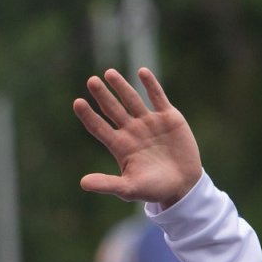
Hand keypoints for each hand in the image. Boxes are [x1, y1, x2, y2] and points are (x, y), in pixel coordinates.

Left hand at [73, 67, 202, 208]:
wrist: (183, 185)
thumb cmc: (154, 189)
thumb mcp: (129, 189)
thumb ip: (107, 184)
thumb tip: (83, 183)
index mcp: (120, 146)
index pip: (99, 127)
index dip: (88, 115)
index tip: (77, 102)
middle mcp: (131, 131)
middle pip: (112, 109)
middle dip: (102, 95)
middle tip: (91, 81)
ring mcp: (149, 122)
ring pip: (132, 100)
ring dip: (121, 86)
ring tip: (109, 73)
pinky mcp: (168, 118)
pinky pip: (157, 97)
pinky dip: (151, 85)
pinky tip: (142, 72)